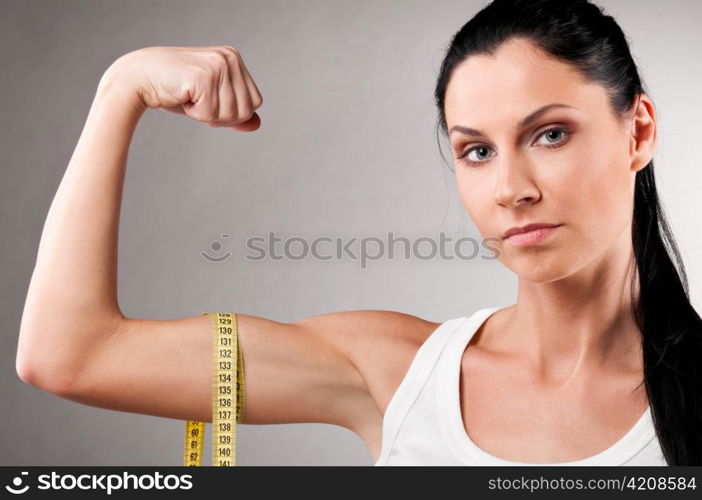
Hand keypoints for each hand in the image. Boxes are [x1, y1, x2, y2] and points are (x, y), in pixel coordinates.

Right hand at [104, 45, 262, 130]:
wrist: (138, 79)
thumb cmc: (174, 90)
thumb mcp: (211, 101)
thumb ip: (236, 111)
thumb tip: (257, 125)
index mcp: (234, 58)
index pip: (255, 102)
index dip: (233, 112)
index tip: (208, 100)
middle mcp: (230, 57)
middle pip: (246, 110)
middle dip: (221, 116)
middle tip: (198, 99)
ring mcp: (218, 65)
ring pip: (230, 115)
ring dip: (207, 115)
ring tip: (189, 96)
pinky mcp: (204, 76)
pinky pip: (210, 115)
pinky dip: (195, 114)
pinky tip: (183, 96)